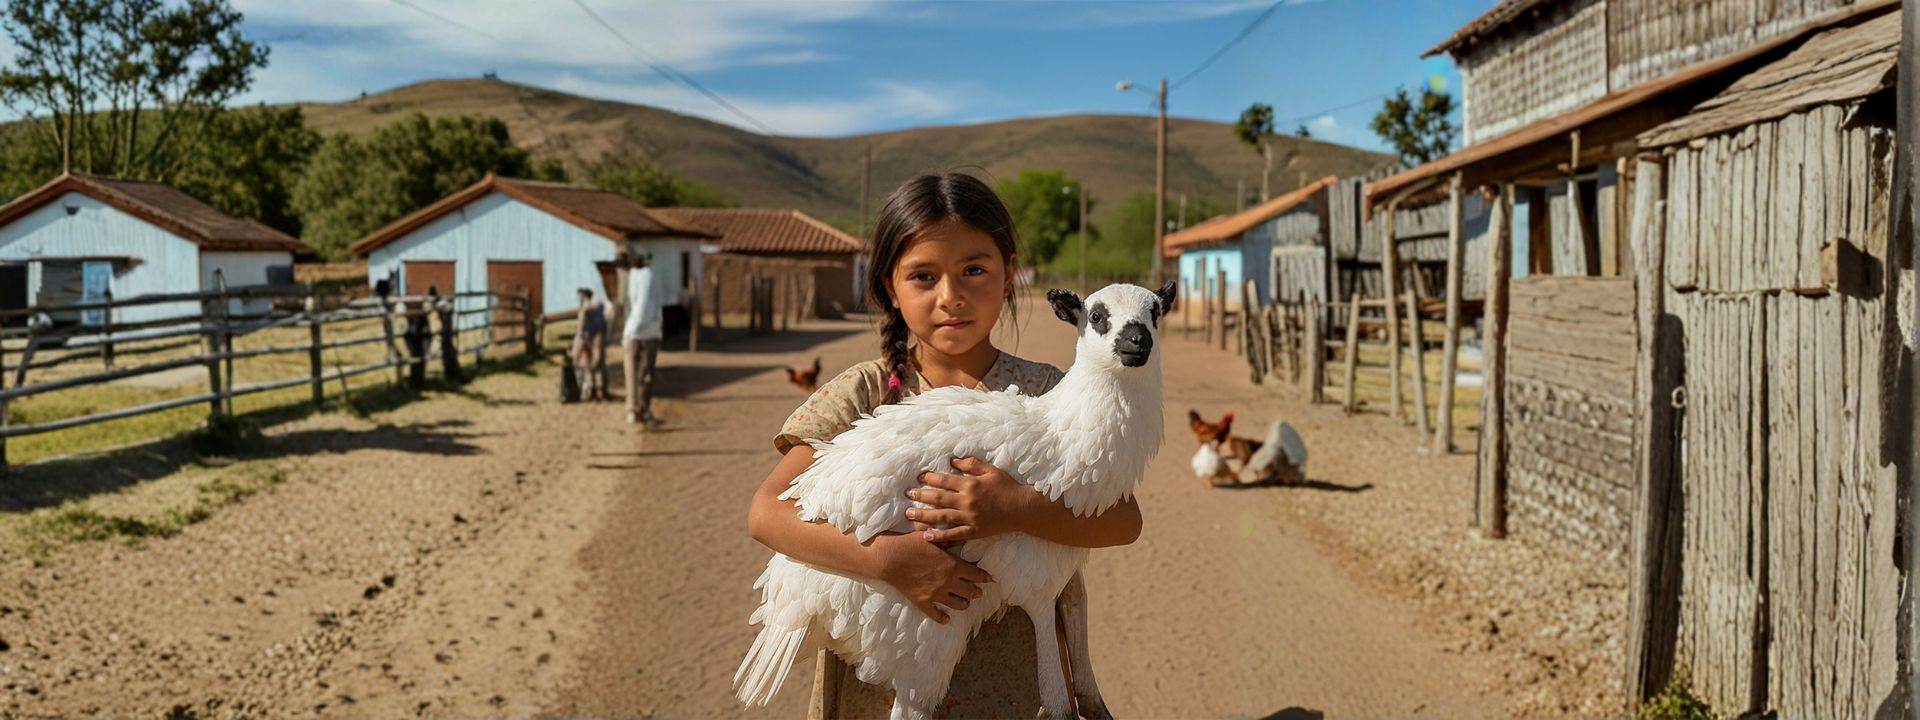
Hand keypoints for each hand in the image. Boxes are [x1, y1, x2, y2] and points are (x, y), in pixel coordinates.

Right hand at [868, 532, 992, 622]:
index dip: (984, 576)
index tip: (988, 578)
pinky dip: (942, 618)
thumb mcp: (931, 537)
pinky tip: (946, 619)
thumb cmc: (909, 543)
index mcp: (953, 565)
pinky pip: (936, 614)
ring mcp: (936, 594)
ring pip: (958, 604)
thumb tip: (958, 536)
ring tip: (965, 603)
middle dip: (977, 591)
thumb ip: (947, 539)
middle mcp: (948, 581)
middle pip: (971, 591)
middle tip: (978, 591)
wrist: (889, 557)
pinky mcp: (923, 601)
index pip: (976, 574)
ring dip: (964, 604)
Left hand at [905, 457, 1041, 543]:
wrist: (1022, 509)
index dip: (929, 478)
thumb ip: (972, 464)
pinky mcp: (973, 531)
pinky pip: (953, 534)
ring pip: (941, 516)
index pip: (944, 480)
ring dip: (923, 515)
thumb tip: (953, 460)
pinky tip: (926, 536)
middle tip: (907, 494)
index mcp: (970, 484)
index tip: (919, 477)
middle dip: (921, 495)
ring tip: (909, 514)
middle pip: (938, 498)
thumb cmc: (1007, 487)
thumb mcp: (991, 470)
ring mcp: (969, 518)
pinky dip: (939, 536)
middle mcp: (967, 501)